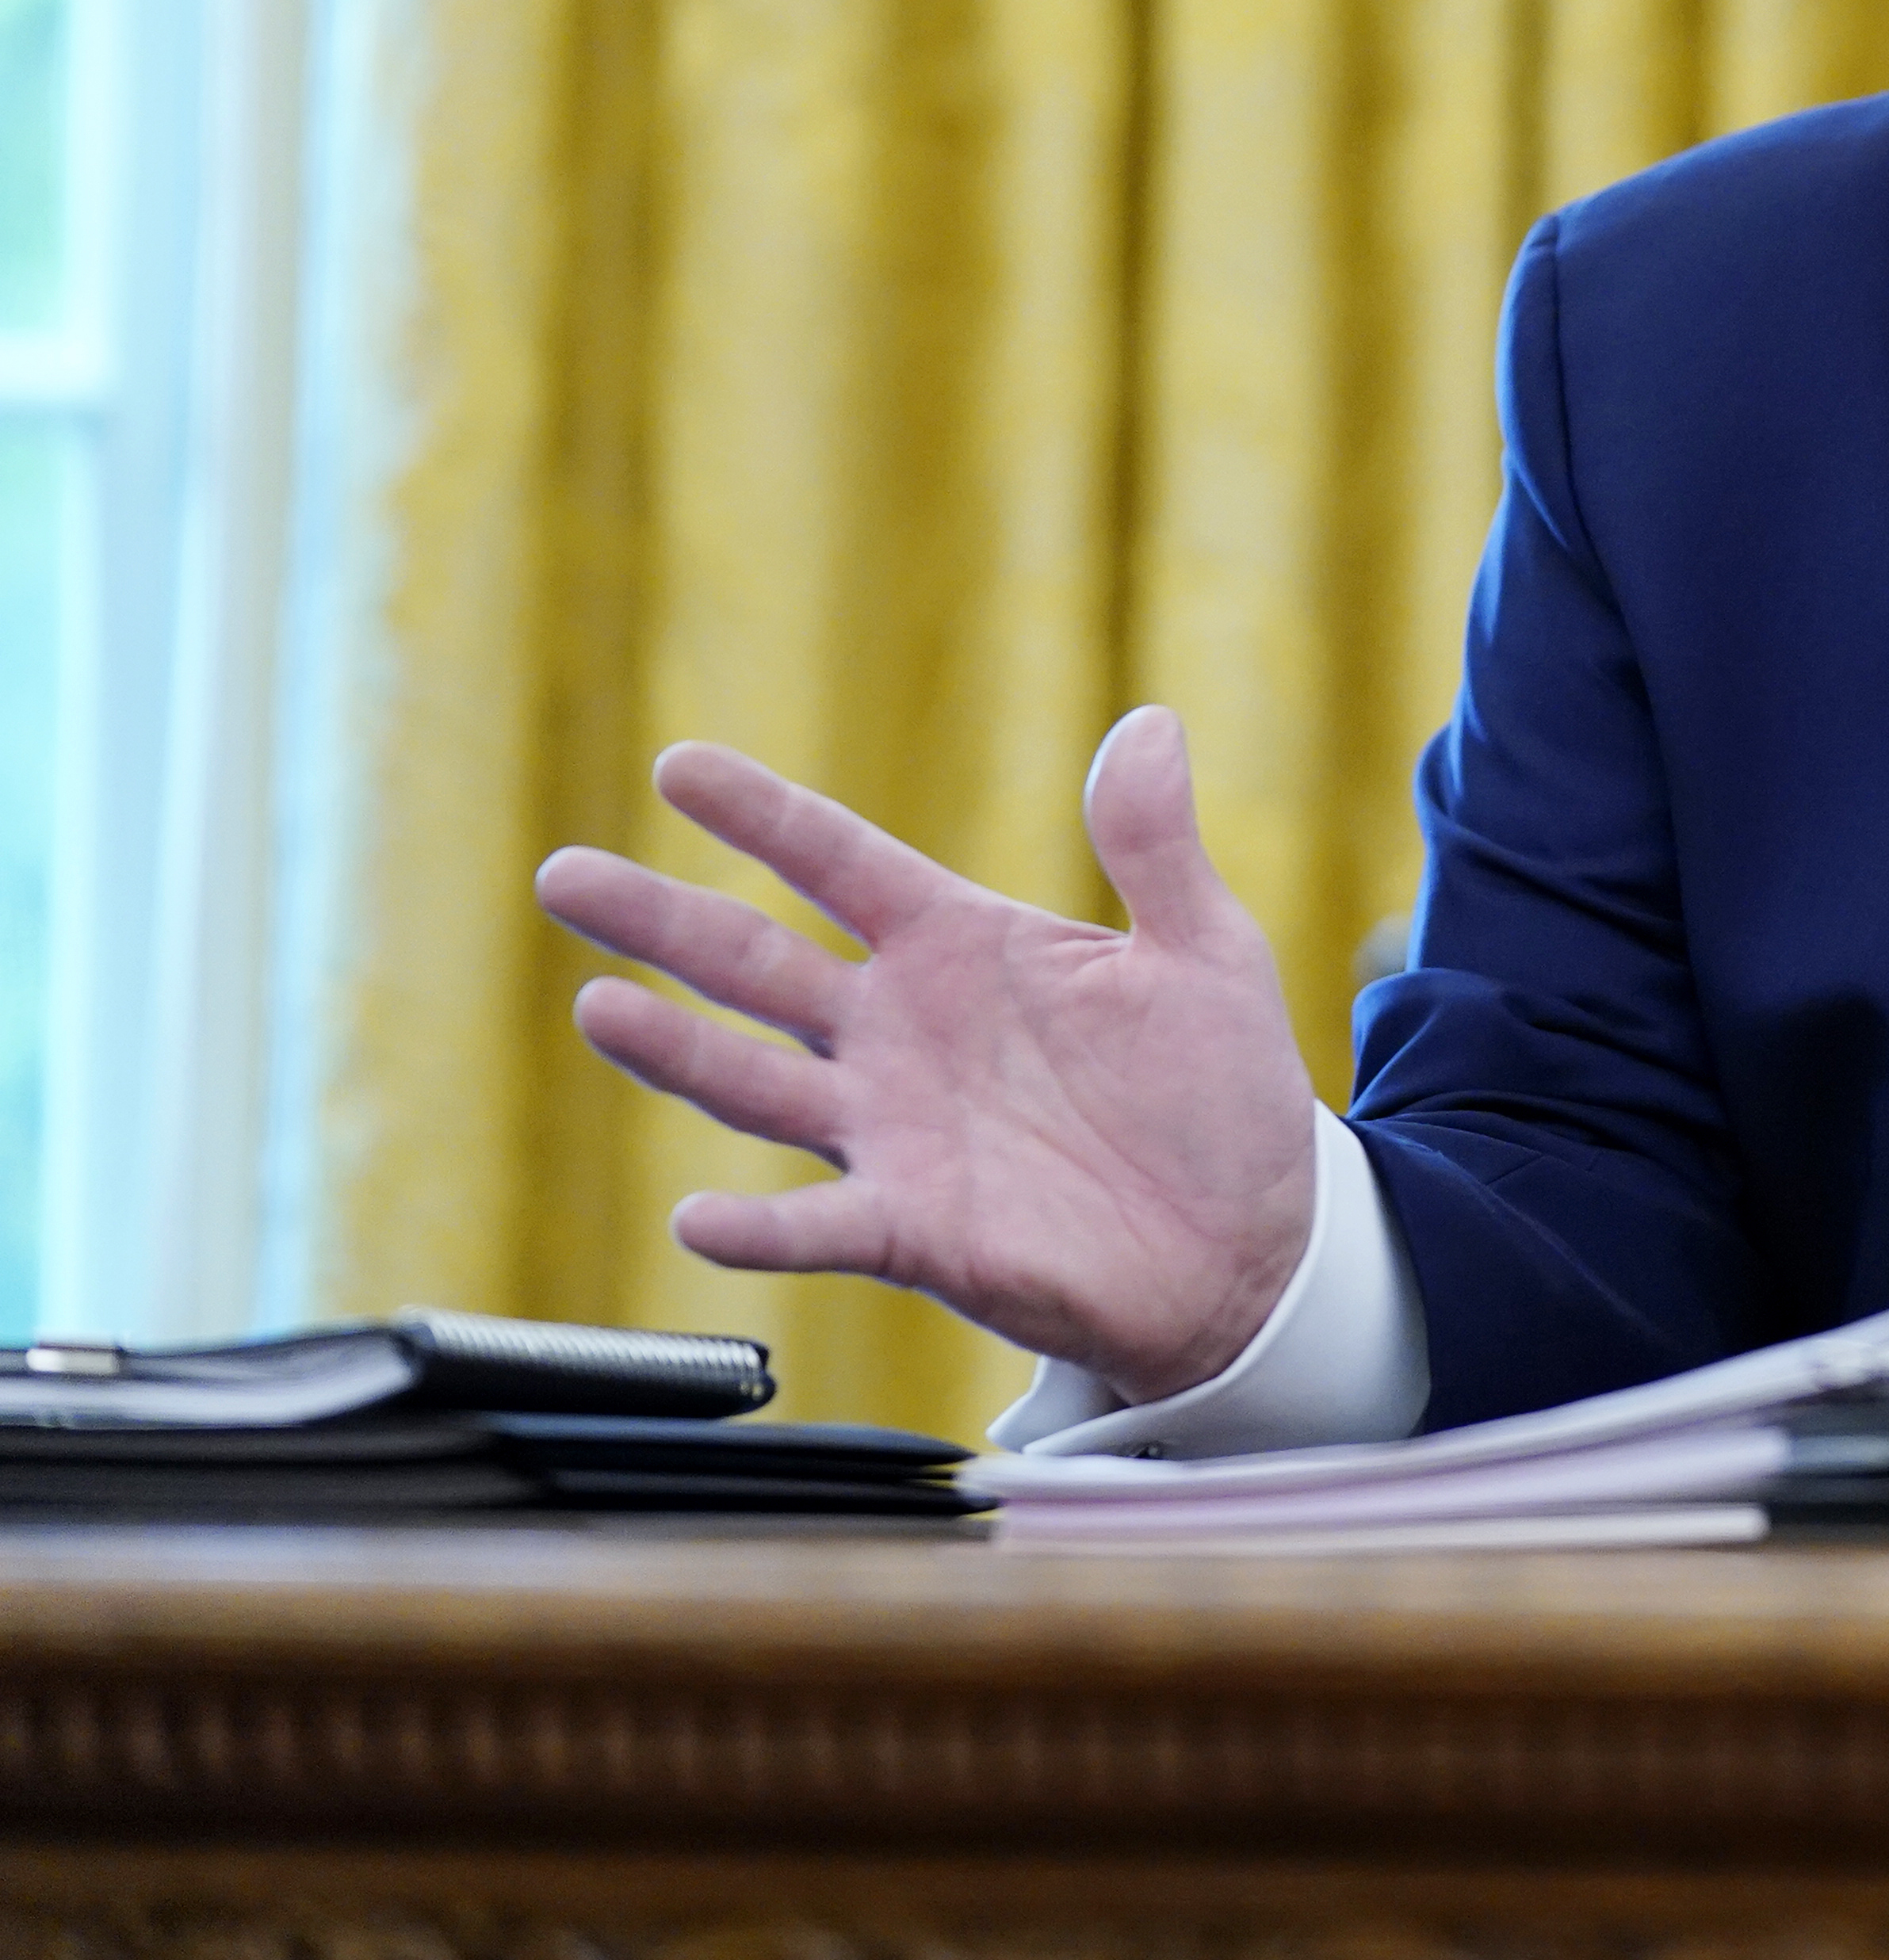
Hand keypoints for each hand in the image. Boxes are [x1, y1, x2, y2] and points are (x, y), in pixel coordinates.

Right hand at [534, 708, 1320, 1403]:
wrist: (1253, 1237)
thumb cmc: (1217, 1090)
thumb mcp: (1203, 950)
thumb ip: (1156, 845)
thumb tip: (1153, 722)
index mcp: (960, 946)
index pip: (840, 862)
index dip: (763, 815)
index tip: (679, 766)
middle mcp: (901, 1033)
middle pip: (754, 962)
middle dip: (659, 919)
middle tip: (563, 875)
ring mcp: (895, 1131)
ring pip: (755, 1082)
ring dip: (675, 1051)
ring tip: (598, 1006)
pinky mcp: (915, 1229)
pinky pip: (818, 1226)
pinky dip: (757, 1228)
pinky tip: (698, 1219)